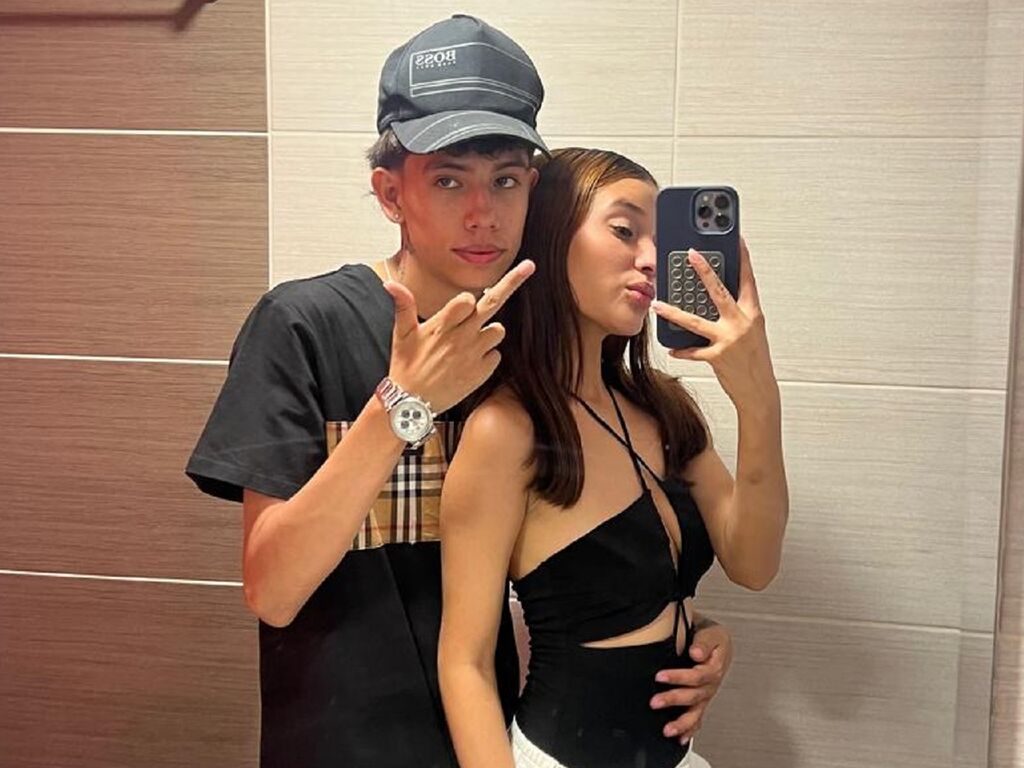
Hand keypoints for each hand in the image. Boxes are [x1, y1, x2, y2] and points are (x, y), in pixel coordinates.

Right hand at [384, 260, 534, 412]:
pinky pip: (496, 355)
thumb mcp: (401, 335)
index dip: (467, 300)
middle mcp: (461, 338)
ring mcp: (474, 355)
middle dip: (512, 282)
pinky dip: (487, 356)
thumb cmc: (406, 366)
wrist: (412, 404)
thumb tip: (389, 284)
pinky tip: (469, 363)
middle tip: (529, 266)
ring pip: (498, 331)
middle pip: (493, 304)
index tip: (467, 302)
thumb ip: (403, 306)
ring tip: (468, 343)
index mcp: (442, 325)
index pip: (467, 300)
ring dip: (488, 332)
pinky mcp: (482, 372)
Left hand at [651, 619, 732, 743]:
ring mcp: (705, 695)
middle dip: (673, 700)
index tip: (660, 676)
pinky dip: (689, 730)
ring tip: (667, 730)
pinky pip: (697, 719)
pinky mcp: (701, 701)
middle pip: (692, 696)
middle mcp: (710, 685)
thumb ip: (704, 642)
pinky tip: (680, 738)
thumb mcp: (711, 633)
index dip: (678, 677)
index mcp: (713, 668)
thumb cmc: (712, 637)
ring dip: (681, 723)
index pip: (696, 676)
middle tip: (655, 702)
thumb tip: (696, 653)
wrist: (716, 642)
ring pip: (695, 713)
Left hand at [652, 238, 777, 410]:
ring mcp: (729, 340)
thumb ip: (737, 314)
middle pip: (719, 292)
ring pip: (695, 321)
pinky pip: (693, 351)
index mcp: (753, 314)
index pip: (748, 280)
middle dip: (704, 271)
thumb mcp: (752, 332)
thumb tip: (718, 297)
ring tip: (658, 305)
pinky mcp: (717, 357)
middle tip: (691, 254)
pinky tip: (672, 348)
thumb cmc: (755, 360)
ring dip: (673, 313)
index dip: (743, 259)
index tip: (737, 240)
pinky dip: (682, 350)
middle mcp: (741, 324)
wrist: (759, 391)